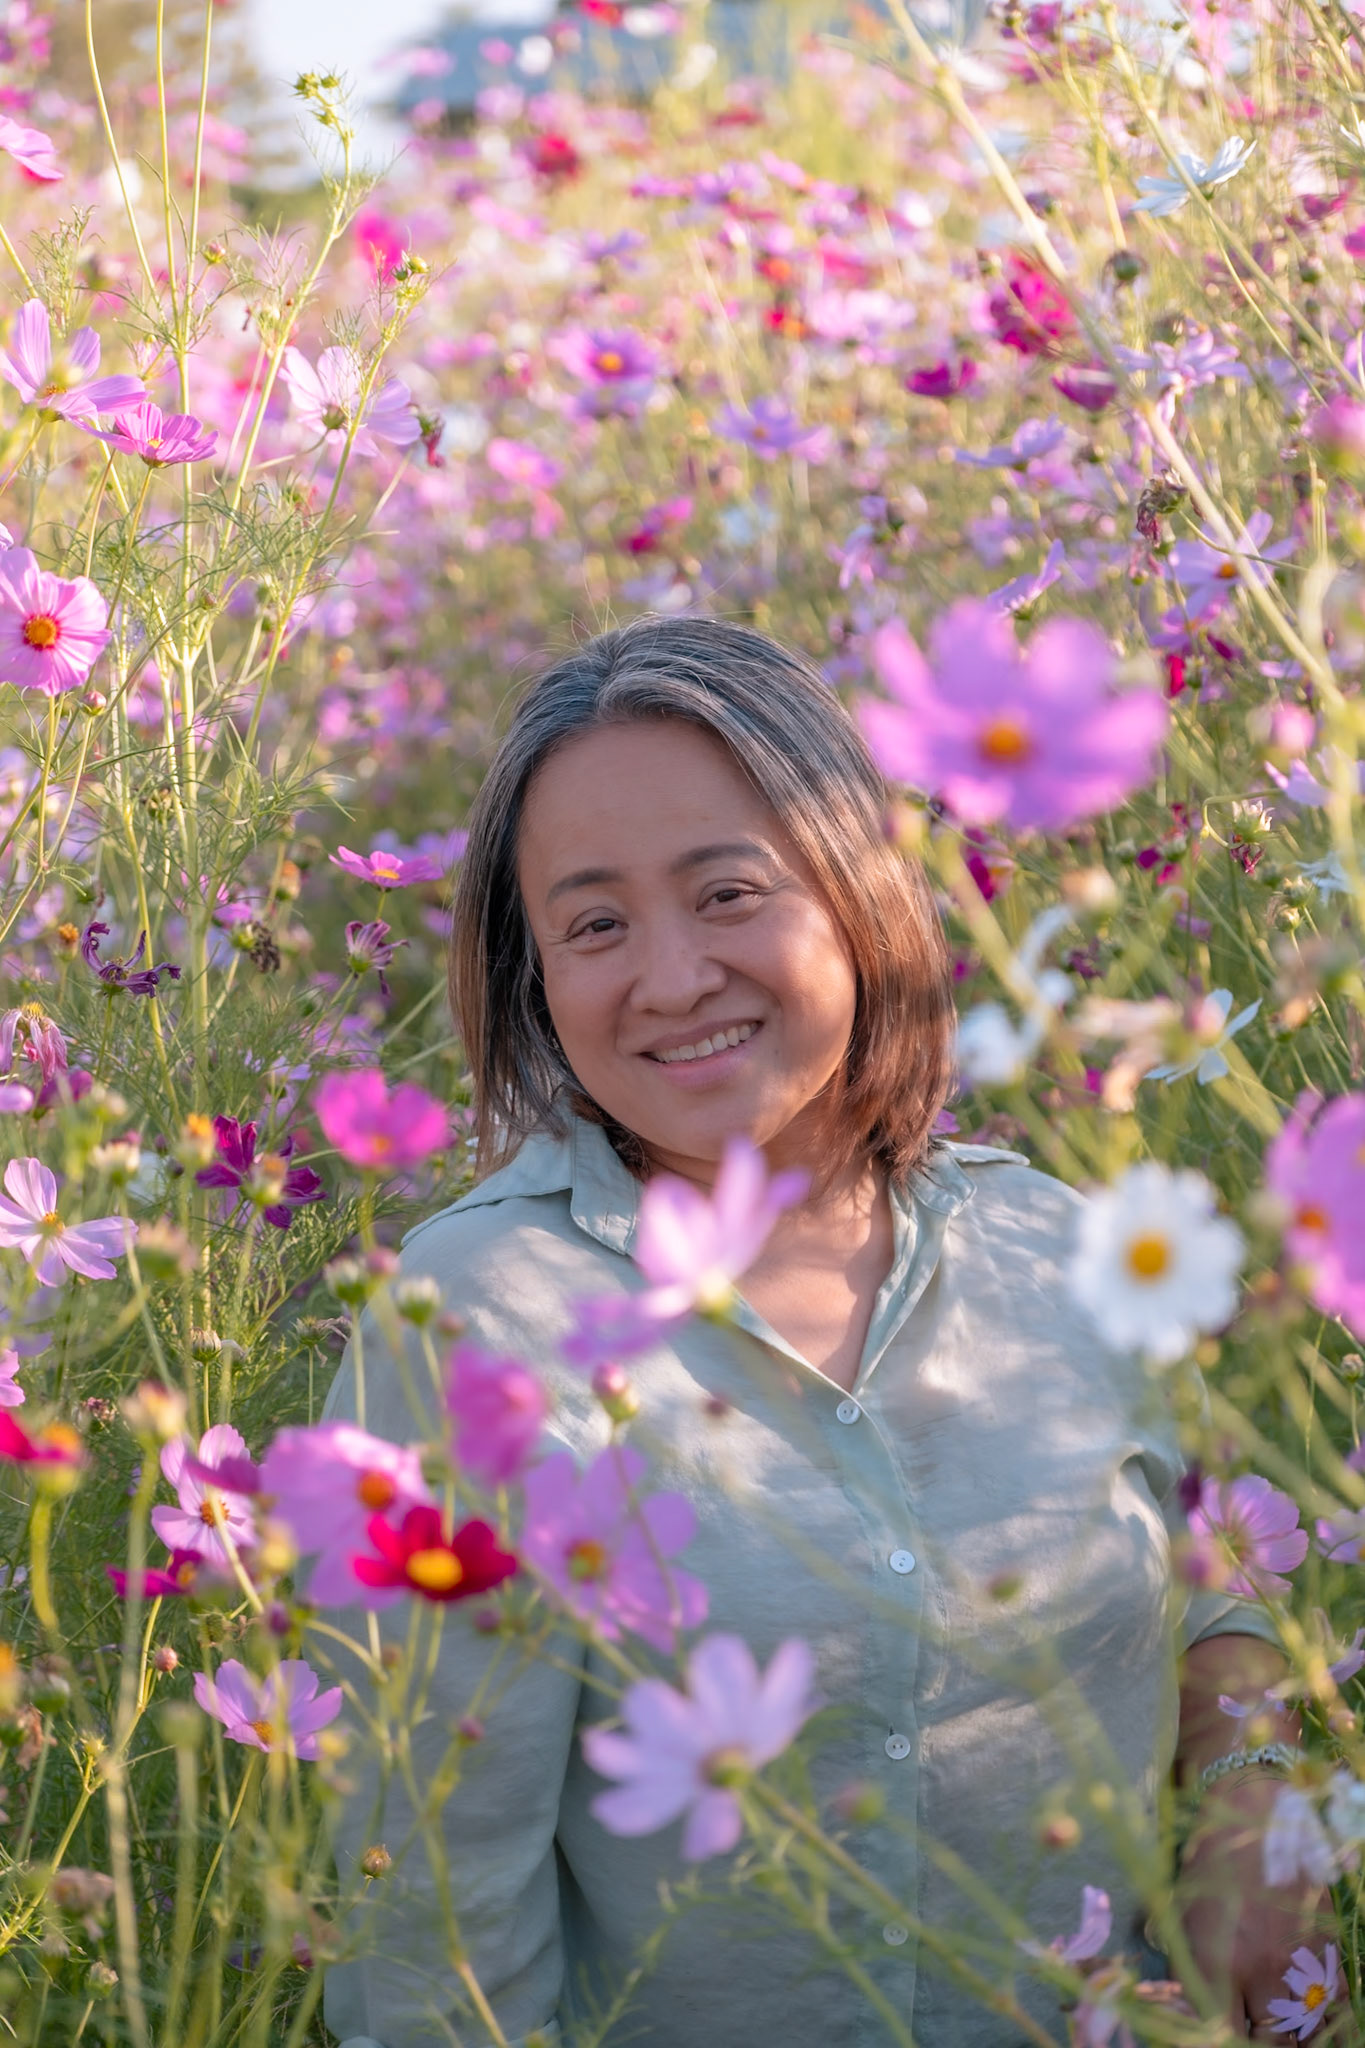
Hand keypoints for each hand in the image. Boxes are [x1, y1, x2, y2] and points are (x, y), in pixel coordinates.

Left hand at [1176, 1770, 1328, 2038]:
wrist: (1256, 1817)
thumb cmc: (1208, 1864)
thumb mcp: (1180, 1916)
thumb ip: (1188, 1972)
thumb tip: (1192, 2012)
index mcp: (1216, 1963)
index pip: (1222, 2035)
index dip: (1220, 2039)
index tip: (1217, 2032)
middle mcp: (1260, 1972)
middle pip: (1267, 2041)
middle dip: (1257, 2041)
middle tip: (1250, 2025)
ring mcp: (1298, 1964)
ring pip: (1301, 2032)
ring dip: (1288, 2035)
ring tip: (1275, 2026)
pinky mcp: (1326, 1953)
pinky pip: (1332, 2009)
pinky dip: (1322, 2022)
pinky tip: (1307, 2020)